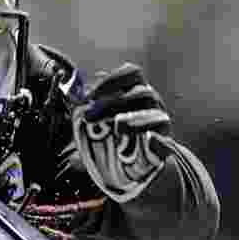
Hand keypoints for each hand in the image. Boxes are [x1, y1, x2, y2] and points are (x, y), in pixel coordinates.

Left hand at [72, 64, 170, 202]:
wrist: (139, 166)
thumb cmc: (115, 136)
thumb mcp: (100, 121)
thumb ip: (89, 109)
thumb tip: (73, 96)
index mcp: (135, 92)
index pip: (131, 74)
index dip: (111, 80)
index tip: (89, 95)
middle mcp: (152, 105)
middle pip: (140, 93)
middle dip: (112, 103)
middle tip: (88, 117)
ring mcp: (160, 126)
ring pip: (155, 115)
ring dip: (133, 120)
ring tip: (117, 127)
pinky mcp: (165, 148)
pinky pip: (164, 143)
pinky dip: (156, 142)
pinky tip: (147, 141)